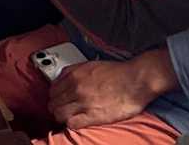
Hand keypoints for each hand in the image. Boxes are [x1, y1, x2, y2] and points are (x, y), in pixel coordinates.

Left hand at [49, 50, 175, 129]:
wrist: (136, 80)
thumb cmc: (118, 73)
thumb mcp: (92, 65)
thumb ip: (75, 71)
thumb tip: (63, 77)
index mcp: (75, 74)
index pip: (52, 89)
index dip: (54, 96)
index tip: (57, 99)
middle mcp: (76, 87)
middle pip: (54, 102)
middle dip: (55, 107)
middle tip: (61, 110)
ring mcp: (84, 102)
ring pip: (59, 114)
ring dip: (61, 117)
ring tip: (68, 117)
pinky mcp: (93, 115)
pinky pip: (72, 123)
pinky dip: (71, 124)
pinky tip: (76, 122)